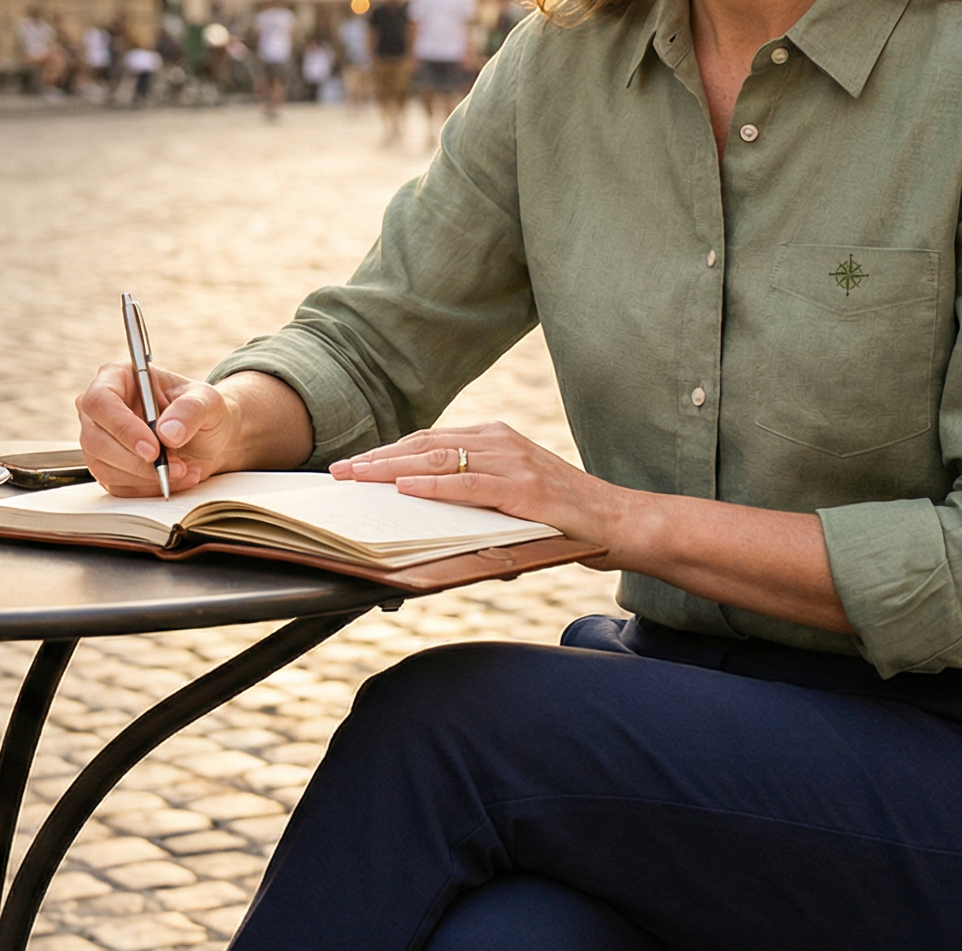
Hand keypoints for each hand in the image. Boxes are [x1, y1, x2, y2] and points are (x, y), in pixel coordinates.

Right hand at [75, 362, 251, 495]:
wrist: (206, 438)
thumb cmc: (200, 410)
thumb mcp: (207, 401)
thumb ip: (190, 410)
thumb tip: (167, 432)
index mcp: (116, 378)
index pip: (101, 401)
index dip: (123, 428)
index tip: (152, 449)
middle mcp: (100, 409)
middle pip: (95, 440)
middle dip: (136, 461)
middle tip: (175, 467)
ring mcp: (99, 440)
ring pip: (104, 468)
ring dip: (147, 478)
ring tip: (185, 470)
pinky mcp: (107, 468)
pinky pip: (118, 487)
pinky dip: (150, 489)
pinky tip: (177, 479)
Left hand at [329, 422, 622, 547]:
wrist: (620, 523)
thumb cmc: (566, 517)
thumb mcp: (515, 498)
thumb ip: (477, 499)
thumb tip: (429, 513)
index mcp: (497, 438)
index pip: (431, 441)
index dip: (389, 452)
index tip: (355, 463)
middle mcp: (502, 442)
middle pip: (426, 445)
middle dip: (379, 459)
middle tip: (341, 471)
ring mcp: (514, 463)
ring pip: (439, 461)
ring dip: (393, 470)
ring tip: (358, 478)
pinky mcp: (525, 490)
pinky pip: (469, 486)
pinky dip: (433, 486)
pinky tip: (405, 488)